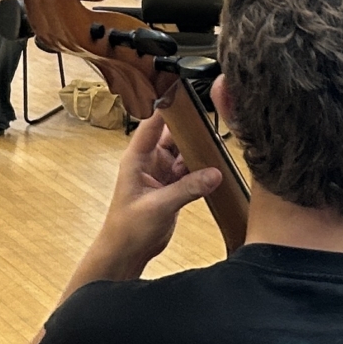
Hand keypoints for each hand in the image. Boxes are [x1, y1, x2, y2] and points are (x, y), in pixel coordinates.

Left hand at [84, 110, 220, 281]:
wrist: (127, 252)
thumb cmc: (128, 228)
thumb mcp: (159, 206)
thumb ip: (188, 188)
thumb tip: (213, 173)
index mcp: (136, 158)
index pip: (152, 124)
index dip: (167, 107)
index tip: (183, 91)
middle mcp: (149, 161)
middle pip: (173, 135)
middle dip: (191, 131)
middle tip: (211, 124)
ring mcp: (162, 173)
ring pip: (184, 153)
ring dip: (198, 153)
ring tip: (215, 150)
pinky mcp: (172, 187)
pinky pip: (190, 171)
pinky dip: (201, 171)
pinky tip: (213, 172)